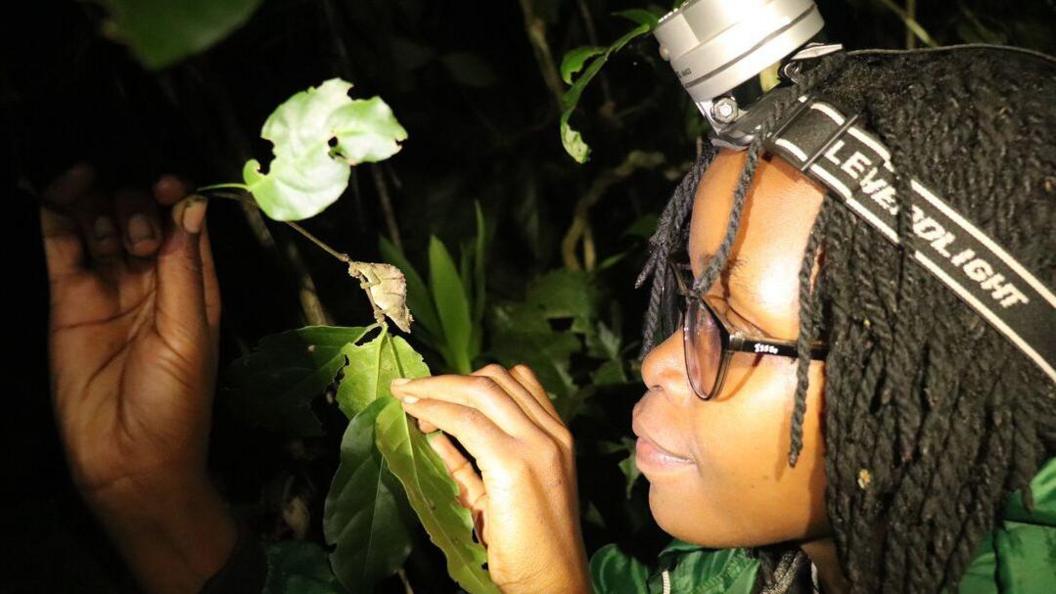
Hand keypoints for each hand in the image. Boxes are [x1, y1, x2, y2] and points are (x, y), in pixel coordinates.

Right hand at [40, 165, 234, 593]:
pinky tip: (66, 187)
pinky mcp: (68, 298)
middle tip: (138, 243)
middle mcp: (151, 279)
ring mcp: (108, 287)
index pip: (185, 225)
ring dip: (102, 207)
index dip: (176, 198)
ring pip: (101, 224)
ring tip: (105, 223)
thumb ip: (184, 268)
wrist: (127, 460)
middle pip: (141, 216)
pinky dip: (61, 214)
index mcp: (193, 285)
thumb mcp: (189, 333)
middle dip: (138, 211)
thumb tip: (192, 204)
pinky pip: (62, 246)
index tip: (167, 185)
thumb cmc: (175, 402)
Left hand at [391, 364, 590, 593]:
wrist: (553, 583)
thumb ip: (472, 463)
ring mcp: (537, 445)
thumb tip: (436, 437)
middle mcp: (552, 433)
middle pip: (493, 379)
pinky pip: (466, 421)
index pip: (516, 381)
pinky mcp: (514, 463)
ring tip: (407, 397)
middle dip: (445, 379)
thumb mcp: (500, 494)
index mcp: (556, 436)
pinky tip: (416, 416)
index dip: (470, 378)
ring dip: (435, 389)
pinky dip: (436, 411)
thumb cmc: (528, 547)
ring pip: (479, 391)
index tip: (436, 388)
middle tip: (410, 387)